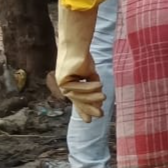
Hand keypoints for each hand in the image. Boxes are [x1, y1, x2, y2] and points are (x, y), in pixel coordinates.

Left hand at [55, 3, 105, 119]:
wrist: (76, 47)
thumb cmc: (83, 59)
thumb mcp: (91, 76)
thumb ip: (93, 88)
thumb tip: (99, 102)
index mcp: (71, 86)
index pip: (78, 102)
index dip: (84, 111)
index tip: (89, 121)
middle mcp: (65, 87)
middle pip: (78, 102)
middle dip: (90, 109)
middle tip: (101, 115)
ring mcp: (62, 84)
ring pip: (79, 97)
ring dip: (92, 98)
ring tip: (105, 98)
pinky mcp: (62, 80)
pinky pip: (77, 89)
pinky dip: (89, 87)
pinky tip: (100, 85)